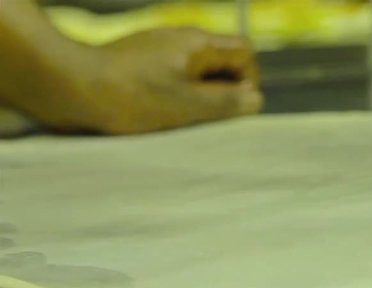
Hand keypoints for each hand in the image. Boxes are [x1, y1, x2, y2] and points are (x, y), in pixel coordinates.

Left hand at [47, 28, 262, 134]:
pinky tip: (157, 112)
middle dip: (222, 91)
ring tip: (181, 119)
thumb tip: (255, 100)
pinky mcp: (139, 60)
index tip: (234, 108)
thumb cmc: (131, 97)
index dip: (248, 81)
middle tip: (207, 119)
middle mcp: (180, 38)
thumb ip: (226, 103)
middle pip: (220, 62)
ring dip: (198, 96)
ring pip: (195, 72)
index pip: (243, 53)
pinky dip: (174, 94)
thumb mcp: (188, 106)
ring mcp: (157, 47)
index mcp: (197, 44)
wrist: (70, 85)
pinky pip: (171, 75)